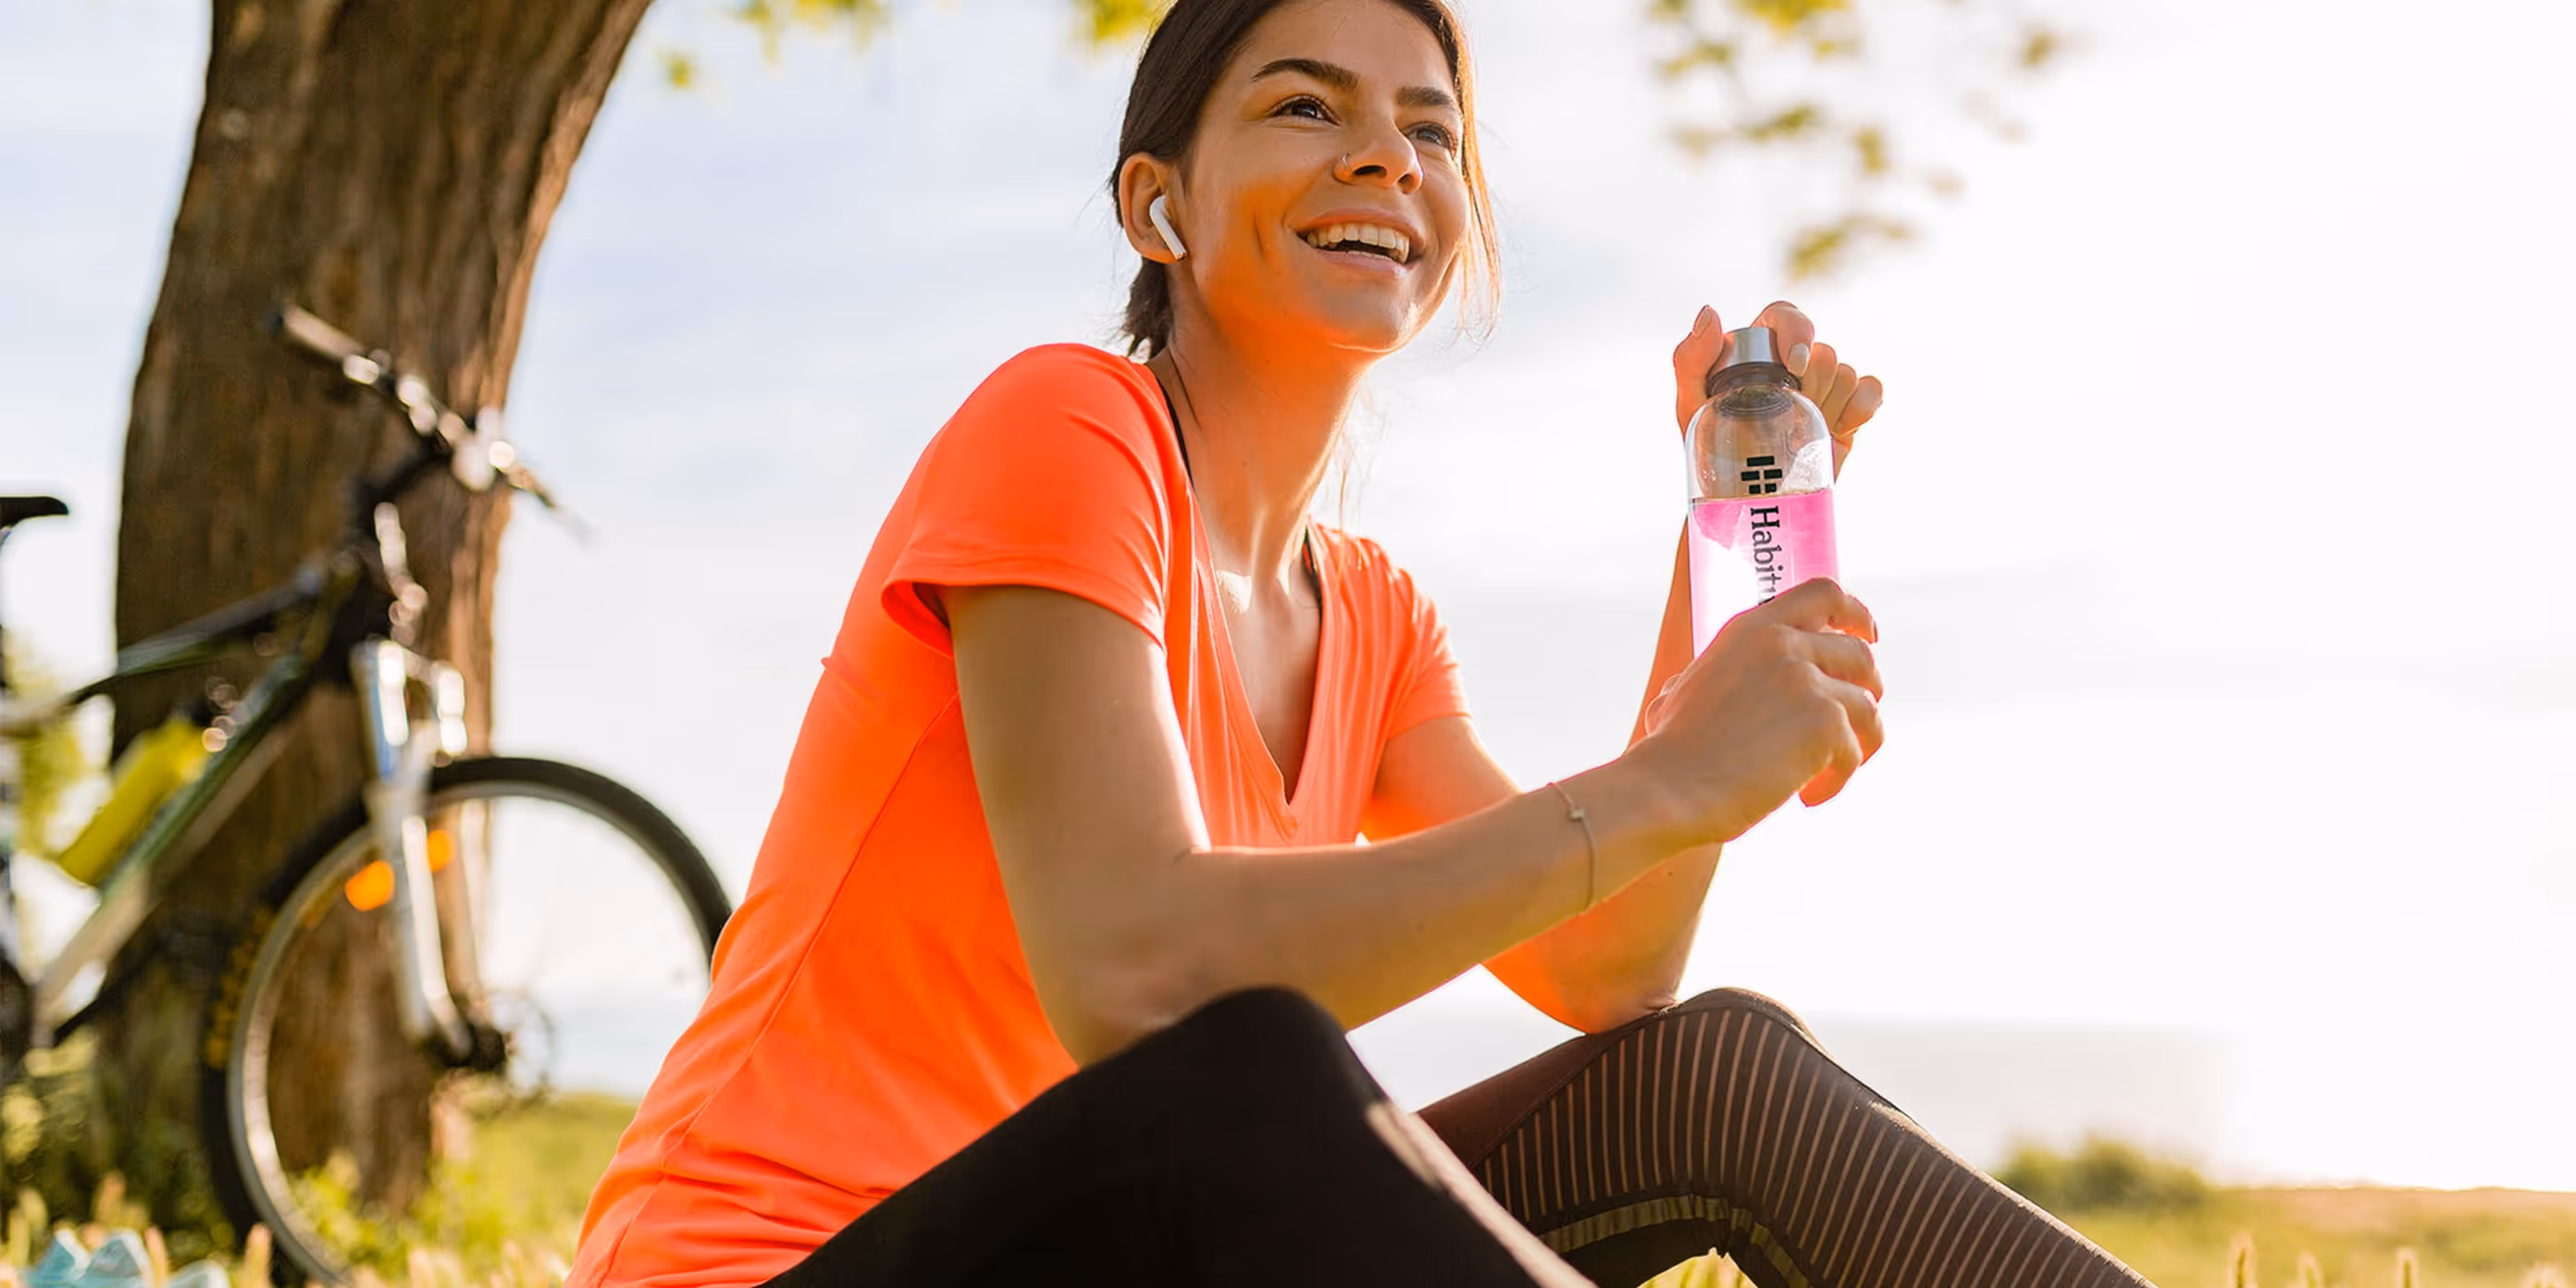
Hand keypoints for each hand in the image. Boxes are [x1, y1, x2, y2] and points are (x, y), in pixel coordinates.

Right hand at [1627, 578, 1884, 844]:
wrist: (1668, 787)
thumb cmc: (1671, 751)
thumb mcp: (1688, 688)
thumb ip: (1720, 673)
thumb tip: (1711, 682)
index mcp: (1753, 628)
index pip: (1824, 593)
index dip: (1856, 613)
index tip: (1867, 635)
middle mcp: (1783, 643)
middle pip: (1860, 655)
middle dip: (1866, 691)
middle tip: (1853, 725)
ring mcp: (1806, 680)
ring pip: (1867, 708)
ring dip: (1856, 743)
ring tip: (1823, 774)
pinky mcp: (1825, 721)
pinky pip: (1855, 751)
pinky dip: (1836, 780)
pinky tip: (1806, 797)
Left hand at [1670, 301, 1885, 478]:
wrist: (1743, 498)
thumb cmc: (1708, 450)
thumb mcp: (1691, 406)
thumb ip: (1689, 360)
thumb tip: (1711, 313)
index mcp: (1759, 351)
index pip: (1785, 317)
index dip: (1797, 330)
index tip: (1795, 365)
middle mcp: (1795, 364)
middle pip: (1822, 350)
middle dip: (1811, 386)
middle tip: (1788, 418)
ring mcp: (1824, 388)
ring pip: (1846, 371)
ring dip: (1828, 405)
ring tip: (1801, 436)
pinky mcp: (1847, 412)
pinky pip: (1871, 389)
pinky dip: (1863, 405)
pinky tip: (1841, 428)